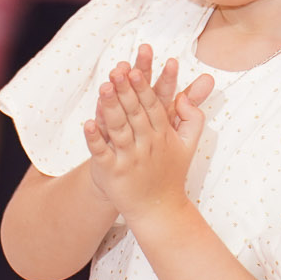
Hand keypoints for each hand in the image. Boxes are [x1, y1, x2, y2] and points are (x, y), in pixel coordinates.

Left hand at [83, 45, 213, 221]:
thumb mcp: (189, 144)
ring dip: (110, 108)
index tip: (136, 70)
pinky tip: (87, 123)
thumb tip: (185, 97)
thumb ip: (193, 117)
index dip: (143, 88)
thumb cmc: (170, 173)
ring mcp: (129, 159)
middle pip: (134, 113)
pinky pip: (102, 153)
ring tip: (103, 88)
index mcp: (163, 135)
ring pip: (118, 129)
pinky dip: (95, 139)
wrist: (158, 209)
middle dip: (126, 91)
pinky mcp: (113, 172)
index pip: (152, 107)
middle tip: (117, 71)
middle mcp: (146, 145)